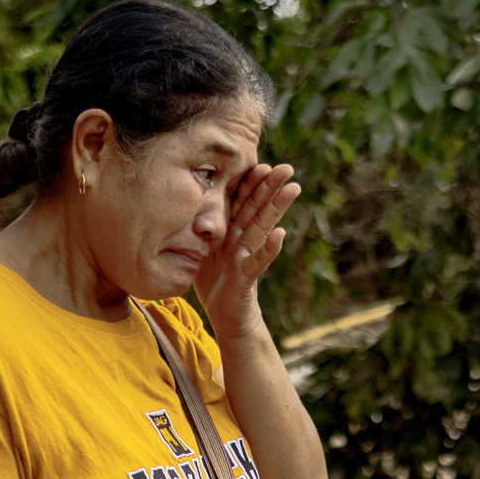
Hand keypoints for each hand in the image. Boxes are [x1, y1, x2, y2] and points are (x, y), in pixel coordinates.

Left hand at [194, 162, 301, 327]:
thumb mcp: (201, 248)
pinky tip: (281, 234)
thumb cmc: (213, 280)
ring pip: (262, 228)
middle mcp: (242, 241)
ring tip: (293, 189)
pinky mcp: (245, 278)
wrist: (224, 315)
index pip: (241, 202)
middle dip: (271, 187)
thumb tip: (185, 201)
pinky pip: (257, 262)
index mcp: (230, 231)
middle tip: (288, 168)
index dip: (251, 183)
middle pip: (257, 209)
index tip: (261, 163)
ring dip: (277, 209)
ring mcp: (245, 257)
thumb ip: (202, 227)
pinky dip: (269, 249)